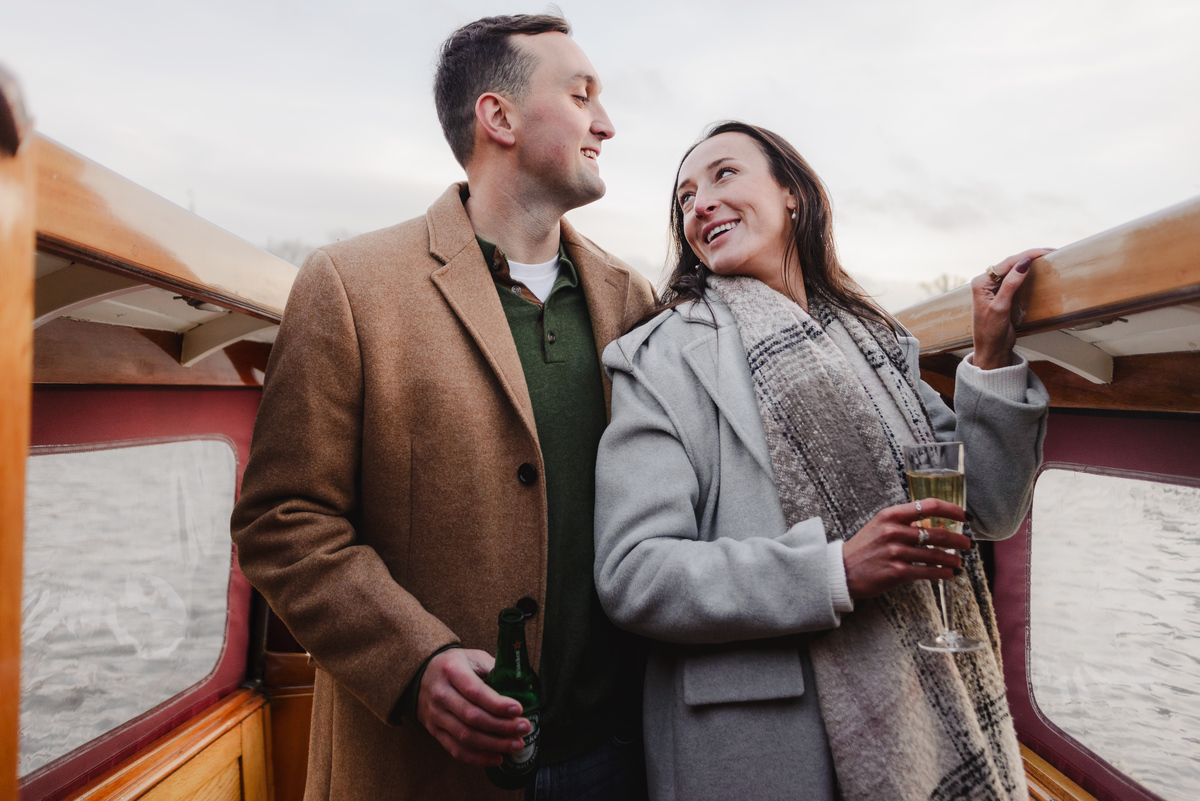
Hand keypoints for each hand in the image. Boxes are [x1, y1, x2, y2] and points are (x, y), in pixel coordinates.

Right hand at [416, 648, 528, 766]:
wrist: (421, 674)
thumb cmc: (455, 665)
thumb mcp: (473, 657)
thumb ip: (494, 668)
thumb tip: (521, 684)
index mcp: (452, 671)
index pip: (475, 692)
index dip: (497, 704)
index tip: (518, 710)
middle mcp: (440, 694)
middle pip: (472, 717)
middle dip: (502, 727)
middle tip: (524, 728)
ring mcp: (435, 714)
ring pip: (465, 736)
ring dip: (494, 744)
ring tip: (516, 745)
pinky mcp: (434, 731)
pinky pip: (455, 749)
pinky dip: (477, 758)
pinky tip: (497, 758)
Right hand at [842, 499, 970, 599]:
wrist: (842, 570)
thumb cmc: (864, 547)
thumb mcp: (880, 526)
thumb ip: (904, 522)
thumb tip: (933, 523)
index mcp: (890, 515)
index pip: (928, 505)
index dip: (951, 510)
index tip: (965, 517)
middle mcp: (893, 531)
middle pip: (936, 532)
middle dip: (958, 540)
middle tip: (968, 544)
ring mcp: (895, 552)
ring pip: (935, 554)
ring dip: (953, 559)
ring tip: (959, 562)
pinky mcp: (897, 572)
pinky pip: (928, 572)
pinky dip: (943, 573)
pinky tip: (950, 573)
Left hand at [971, 247, 1053, 369]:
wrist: (991, 350)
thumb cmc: (991, 332)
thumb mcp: (1001, 307)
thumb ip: (1011, 285)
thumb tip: (1023, 263)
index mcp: (981, 283)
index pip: (1007, 263)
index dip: (1027, 255)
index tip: (1046, 251)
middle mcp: (985, 283)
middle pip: (1010, 263)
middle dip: (1030, 256)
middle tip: (1051, 252)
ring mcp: (993, 289)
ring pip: (1013, 270)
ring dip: (1028, 263)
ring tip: (1046, 258)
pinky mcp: (1001, 295)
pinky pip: (1014, 279)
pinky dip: (1026, 274)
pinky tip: (1036, 270)